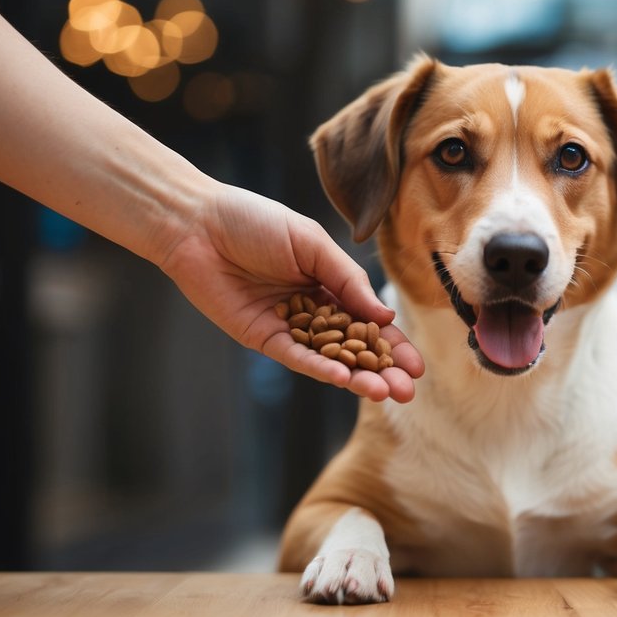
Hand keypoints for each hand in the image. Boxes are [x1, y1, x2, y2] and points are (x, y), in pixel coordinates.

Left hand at [158, 182, 423, 402]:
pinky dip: (320, 369)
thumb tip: (384, 316)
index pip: (369, 322)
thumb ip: (347, 280)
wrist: (199, 224)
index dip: (393, 345)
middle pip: (354, 348)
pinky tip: (344, 380)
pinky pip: (296, 358)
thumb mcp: (313, 244)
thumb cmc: (256, 222)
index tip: (417, 366)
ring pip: (329, 359)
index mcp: (330, 285)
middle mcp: (314, 311)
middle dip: (382, 370)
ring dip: (357, 378)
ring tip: (384, 394)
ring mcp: (289, 327)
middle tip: (406, 392)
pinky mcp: (262, 338)